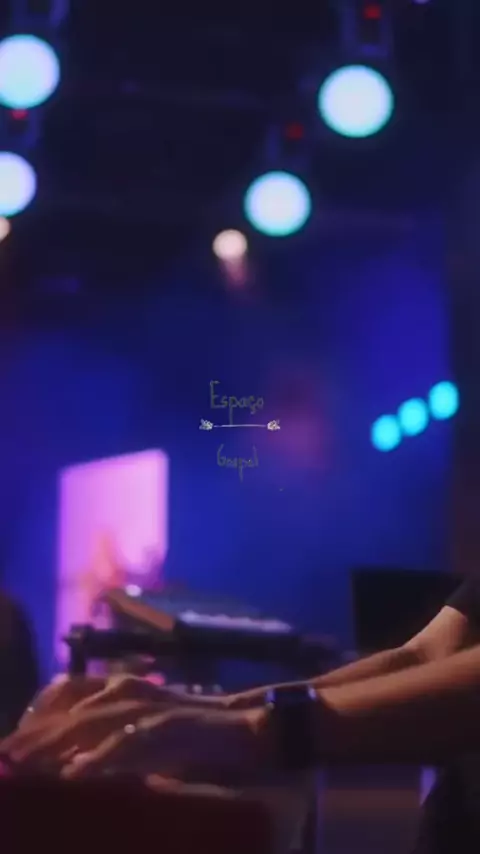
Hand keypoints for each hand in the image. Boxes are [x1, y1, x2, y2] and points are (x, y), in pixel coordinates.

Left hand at [1, 675, 225, 772]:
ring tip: (23, 766)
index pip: (65, 695)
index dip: (34, 718)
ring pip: (89, 722)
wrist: (245, 725)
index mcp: (120, 687)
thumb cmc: (191, 733)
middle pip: (68, 711)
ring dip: (53, 745)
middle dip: (32, 736)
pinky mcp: (169, 724)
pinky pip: (128, 741)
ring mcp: (148, 704)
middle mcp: (128, 688)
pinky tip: (76, 773)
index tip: (9, 746)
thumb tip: (67, 765)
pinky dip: (99, 757)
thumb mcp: (142, 733)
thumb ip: (108, 741)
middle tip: (3, 760)